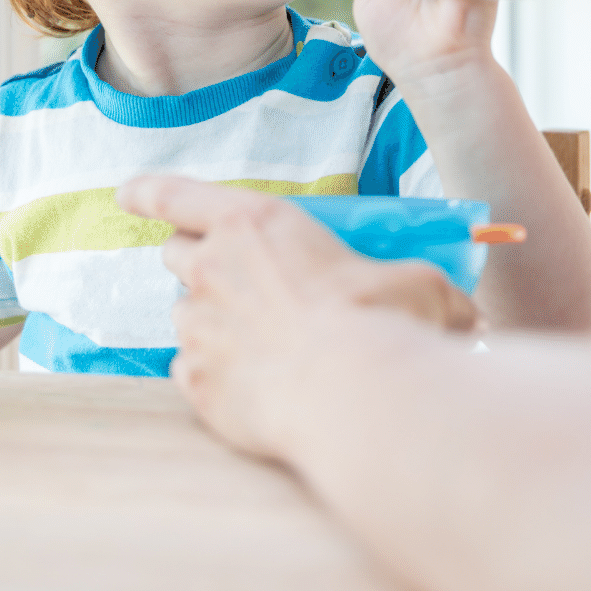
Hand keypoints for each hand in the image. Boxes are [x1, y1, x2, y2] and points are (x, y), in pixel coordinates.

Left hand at [118, 176, 479, 456]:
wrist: (354, 400)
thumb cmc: (384, 325)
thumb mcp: (419, 286)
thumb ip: (420, 287)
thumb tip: (463, 310)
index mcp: (258, 225)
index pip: (181, 194)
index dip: (151, 190)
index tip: (127, 191)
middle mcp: (215, 269)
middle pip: (175, 254)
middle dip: (195, 260)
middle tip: (232, 277)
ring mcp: (199, 328)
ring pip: (182, 316)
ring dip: (208, 321)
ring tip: (257, 341)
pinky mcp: (196, 383)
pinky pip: (189, 372)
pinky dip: (212, 374)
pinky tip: (253, 385)